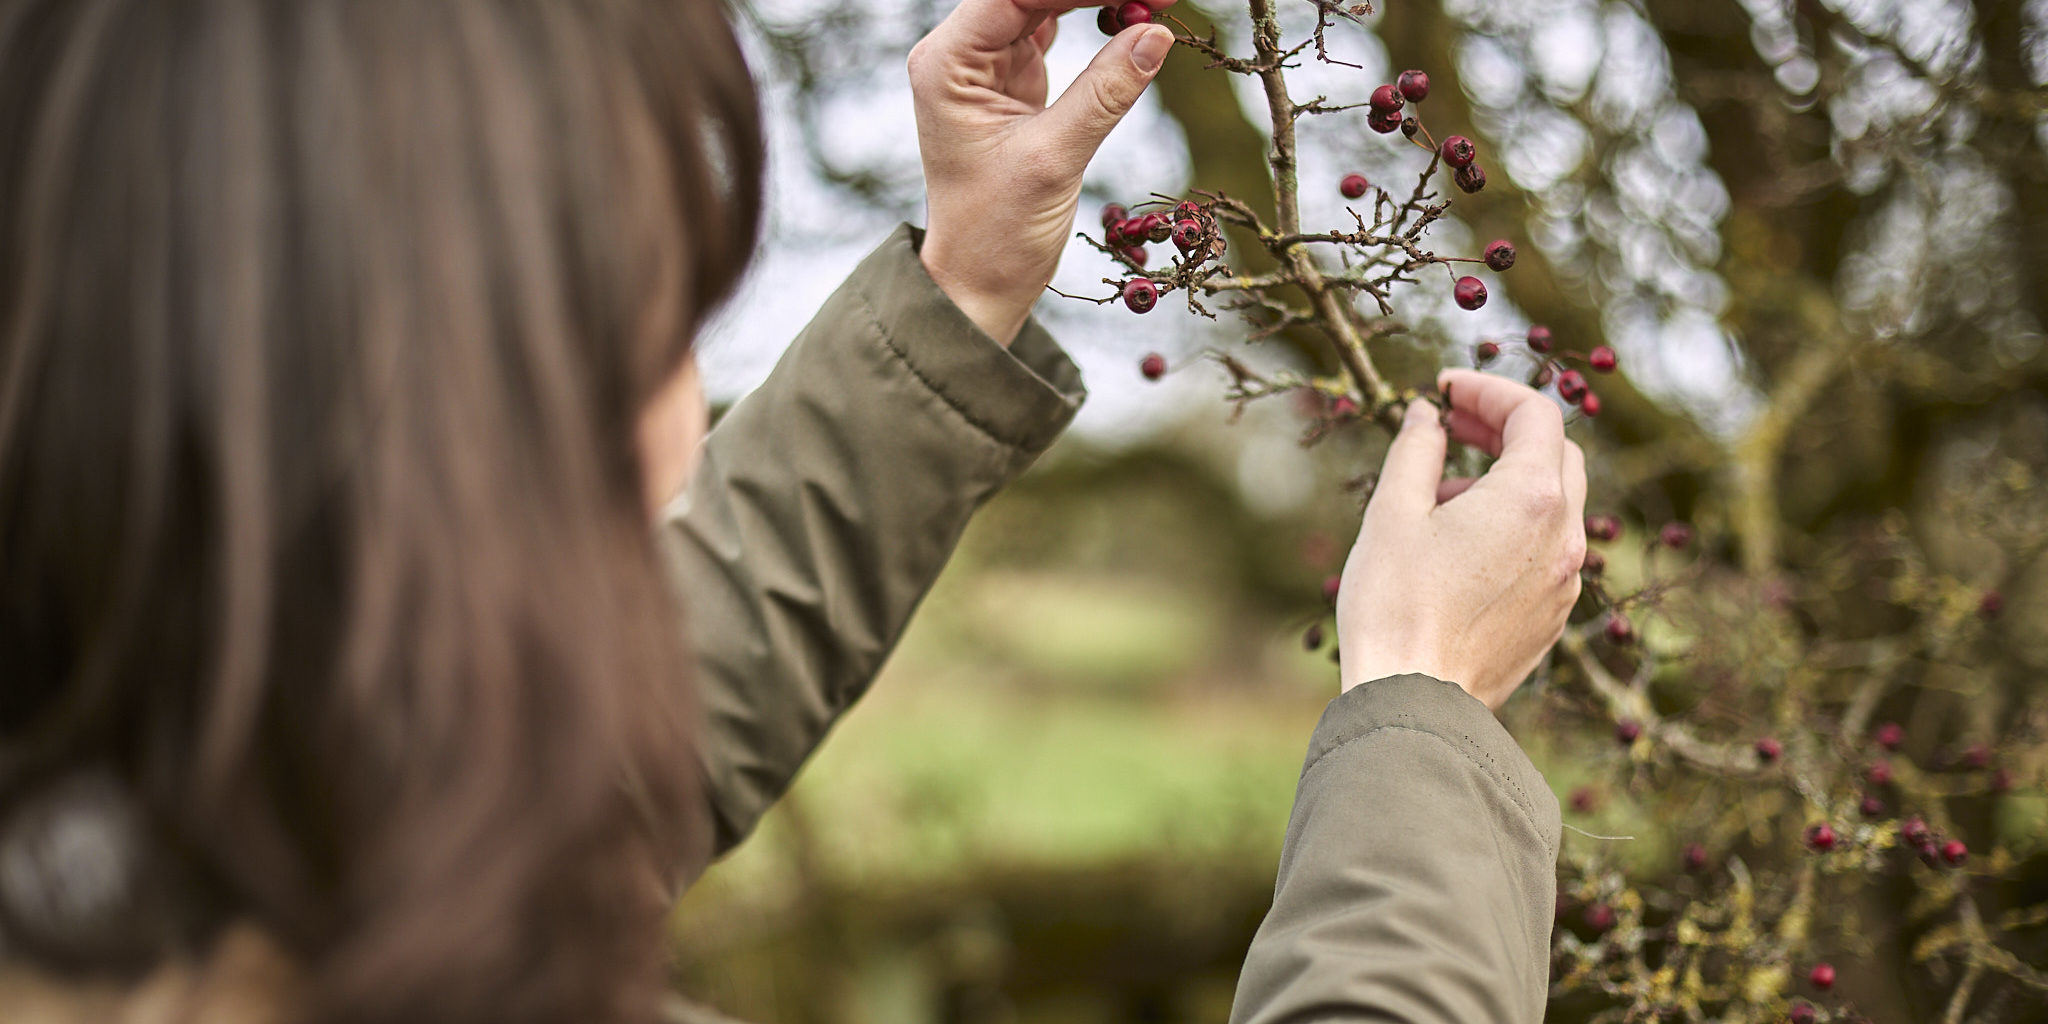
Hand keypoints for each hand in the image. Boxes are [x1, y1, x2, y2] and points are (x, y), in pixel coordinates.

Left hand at [908, 0, 1175, 344]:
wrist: (980, 281)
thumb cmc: (996, 232)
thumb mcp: (1053, 159)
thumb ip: (1104, 92)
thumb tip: (1156, 34)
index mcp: (947, 63)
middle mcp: (960, 55)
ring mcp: (988, 65)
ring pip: (1049, 4)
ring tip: (1154, 2)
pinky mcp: (1015, 81)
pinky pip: (1059, 30)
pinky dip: (1099, 20)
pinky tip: (1136, 14)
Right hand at [1336, 370, 1588, 710]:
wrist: (1414, 702)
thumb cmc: (1396, 606)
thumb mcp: (1394, 512)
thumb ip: (1416, 450)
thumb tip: (1427, 414)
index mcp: (1530, 499)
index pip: (1534, 414)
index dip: (1489, 390)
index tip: (1445, 389)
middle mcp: (1564, 537)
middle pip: (1557, 454)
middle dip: (1506, 430)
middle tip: (1452, 425)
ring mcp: (1564, 582)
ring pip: (1553, 504)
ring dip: (1506, 480)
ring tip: (1440, 494)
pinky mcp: (1552, 617)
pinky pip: (1546, 551)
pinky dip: (1513, 526)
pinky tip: (1459, 546)